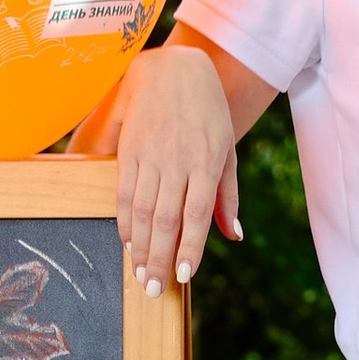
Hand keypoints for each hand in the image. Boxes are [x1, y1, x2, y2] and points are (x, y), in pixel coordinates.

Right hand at [73, 43, 240, 293]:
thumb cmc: (208, 112)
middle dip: (159, 258)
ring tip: (139, 275)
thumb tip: (234, 236)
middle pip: (165, 219)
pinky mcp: (128, 150)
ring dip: (139, 247)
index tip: (183, 277)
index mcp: (207, 162)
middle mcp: (177, 161)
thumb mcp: (227, 149)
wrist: (174, 69)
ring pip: (142, 210)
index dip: (189, 248)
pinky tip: (127, 242)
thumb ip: (228, 195)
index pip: (196, 215)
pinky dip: (124, 221)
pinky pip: (124, 192)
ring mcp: (150, 155)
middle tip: (153, 290)